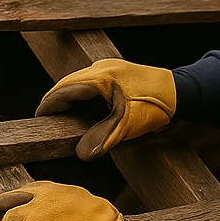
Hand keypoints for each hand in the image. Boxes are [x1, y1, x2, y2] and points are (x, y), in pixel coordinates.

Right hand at [35, 59, 175, 160]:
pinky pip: (90, 80)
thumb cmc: (154, 107)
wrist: (180, 91)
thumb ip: (102, 139)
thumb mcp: (126, 127)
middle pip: (67, 83)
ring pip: (78, 81)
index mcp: (99, 77)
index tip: (38, 119)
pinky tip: (81, 107)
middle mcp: (101, 67)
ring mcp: (109, 66)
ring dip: (68, 97)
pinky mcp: (117, 70)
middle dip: (55, 101)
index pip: (63, 90)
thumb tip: (81, 154)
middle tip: (45, 120)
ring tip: (59, 116)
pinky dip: (81, 93)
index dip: (49, 105)